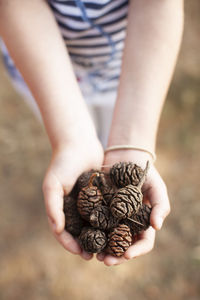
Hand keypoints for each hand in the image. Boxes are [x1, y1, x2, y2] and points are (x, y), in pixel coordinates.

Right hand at [42, 135, 103, 259]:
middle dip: (88, 245)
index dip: (71, 245)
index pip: (64, 233)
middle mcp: (75, 208)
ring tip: (111, 247)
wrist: (79, 144)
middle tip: (98, 256)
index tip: (81, 253)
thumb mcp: (52, 184)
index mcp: (61, 209)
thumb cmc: (62, 163)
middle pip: (81, 232)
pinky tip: (120, 228)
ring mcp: (89, 202)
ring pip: (95, 224)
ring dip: (101, 237)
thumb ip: (52, 206)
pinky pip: (106, 211)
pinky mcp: (102, 195)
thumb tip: (58, 230)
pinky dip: (111, 221)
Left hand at [96, 149, 169, 265]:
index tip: (126, 255)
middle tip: (104, 260)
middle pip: (122, 245)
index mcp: (142, 222)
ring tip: (92, 253)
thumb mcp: (156, 187)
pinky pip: (94, 223)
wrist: (125, 156)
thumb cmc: (144, 172)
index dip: (136, 251)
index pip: (143, 242)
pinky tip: (83, 236)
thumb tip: (158, 227)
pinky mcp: (98, 208)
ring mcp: (112, 217)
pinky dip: (90, 231)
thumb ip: (160, 205)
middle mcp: (127, 223)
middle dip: (114, 255)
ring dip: (100, 248)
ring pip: (106, 238)